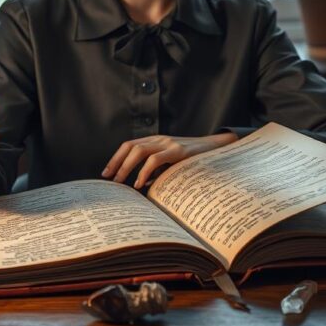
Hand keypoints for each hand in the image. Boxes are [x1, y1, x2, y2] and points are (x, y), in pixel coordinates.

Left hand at [101, 132, 238, 188]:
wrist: (219, 149)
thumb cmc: (194, 161)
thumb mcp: (172, 165)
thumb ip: (157, 172)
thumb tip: (141, 185)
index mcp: (156, 141)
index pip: (129, 145)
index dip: (116, 158)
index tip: (106, 173)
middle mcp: (160, 139)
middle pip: (130, 146)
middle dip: (116, 163)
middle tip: (109, 179)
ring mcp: (169, 143)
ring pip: (139, 150)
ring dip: (126, 167)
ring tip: (120, 182)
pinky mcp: (178, 151)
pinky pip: (155, 159)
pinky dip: (144, 171)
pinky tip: (139, 183)